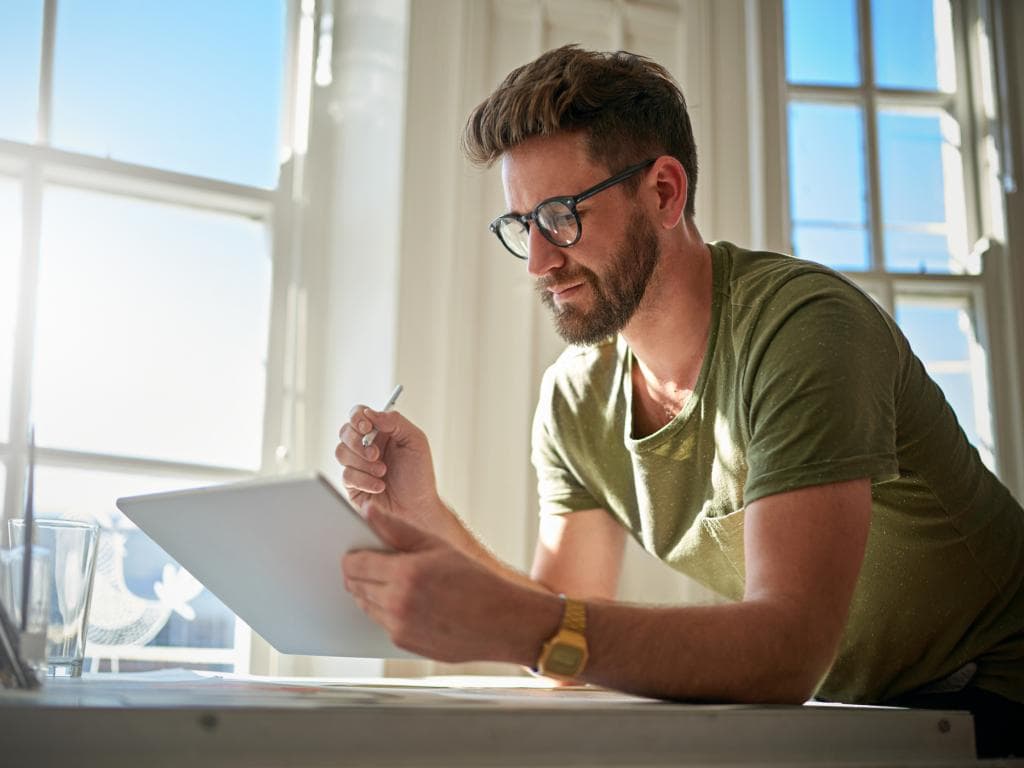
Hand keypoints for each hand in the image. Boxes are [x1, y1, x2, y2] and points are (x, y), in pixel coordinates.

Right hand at [335, 406, 457, 539]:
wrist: (417, 508)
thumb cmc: (419, 475)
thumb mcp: (415, 441)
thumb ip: (395, 421)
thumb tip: (369, 413)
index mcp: (380, 432)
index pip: (359, 414)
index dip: (358, 417)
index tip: (366, 427)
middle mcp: (366, 445)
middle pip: (344, 432)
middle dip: (358, 443)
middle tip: (376, 454)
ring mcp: (357, 464)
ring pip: (341, 452)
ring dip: (364, 463)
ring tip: (383, 472)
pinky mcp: (351, 484)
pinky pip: (346, 475)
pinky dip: (365, 480)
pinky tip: (380, 487)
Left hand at [342, 509, 559, 663]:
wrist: (504, 622)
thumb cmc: (475, 579)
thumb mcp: (437, 545)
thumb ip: (396, 528)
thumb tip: (367, 511)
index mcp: (405, 574)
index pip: (354, 565)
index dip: (351, 556)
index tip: (356, 551)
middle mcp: (397, 604)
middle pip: (354, 587)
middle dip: (358, 575)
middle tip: (374, 564)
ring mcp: (400, 628)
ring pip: (365, 607)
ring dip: (371, 594)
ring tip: (395, 582)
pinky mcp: (405, 644)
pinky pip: (382, 623)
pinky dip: (387, 612)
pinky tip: (409, 602)